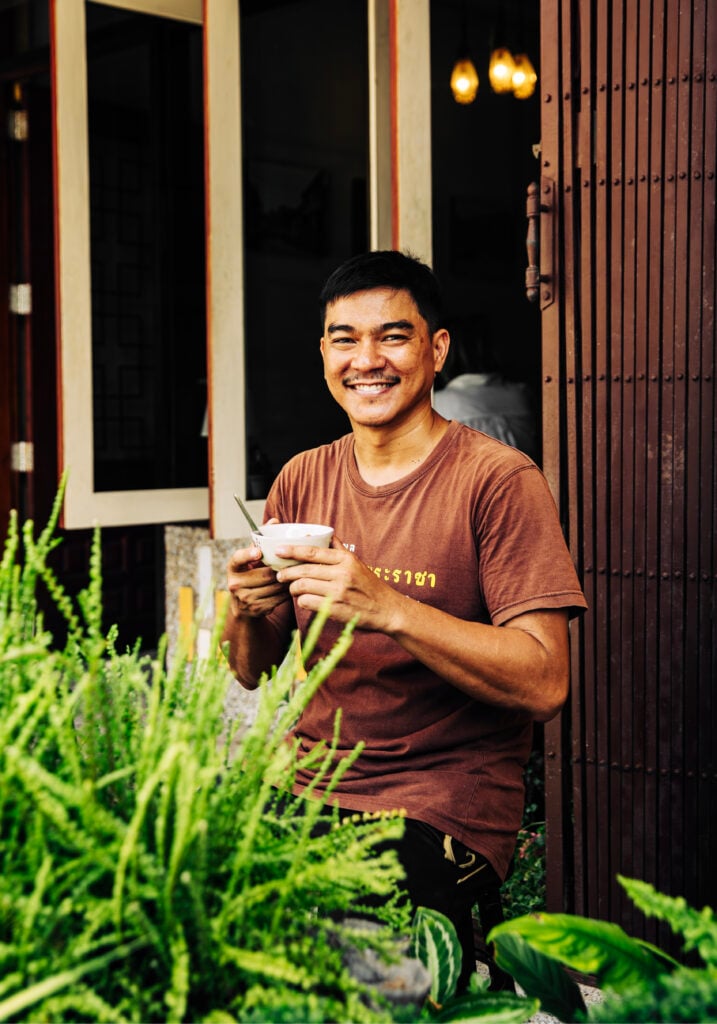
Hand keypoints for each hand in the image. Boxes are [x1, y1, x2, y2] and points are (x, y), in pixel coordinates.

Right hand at [226, 541, 289, 618]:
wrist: (243, 605)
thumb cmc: (251, 573)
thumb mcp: (251, 558)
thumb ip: (261, 540)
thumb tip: (274, 521)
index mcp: (233, 567)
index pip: (238, 558)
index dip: (248, 555)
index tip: (258, 552)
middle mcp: (235, 583)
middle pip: (265, 574)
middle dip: (281, 569)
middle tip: (294, 564)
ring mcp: (244, 598)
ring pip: (274, 587)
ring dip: (287, 581)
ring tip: (295, 575)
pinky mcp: (255, 609)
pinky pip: (278, 599)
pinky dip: (286, 592)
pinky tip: (290, 587)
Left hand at [274, 535, 403, 632]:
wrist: (386, 609)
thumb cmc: (369, 585)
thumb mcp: (357, 562)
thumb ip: (339, 548)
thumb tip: (325, 533)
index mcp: (346, 559)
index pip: (313, 552)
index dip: (293, 550)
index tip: (279, 550)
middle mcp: (342, 573)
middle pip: (304, 570)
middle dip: (287, 573)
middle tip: (280, 575)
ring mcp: (338, 592)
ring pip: (303, 586)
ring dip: (293, 588)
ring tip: (293, 589)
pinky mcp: (335, 609)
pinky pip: (307, 602)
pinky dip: (302, 601)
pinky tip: (305, 600)